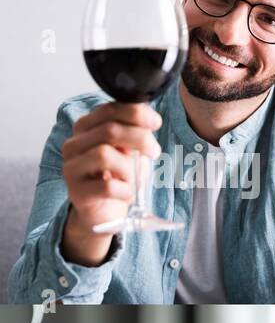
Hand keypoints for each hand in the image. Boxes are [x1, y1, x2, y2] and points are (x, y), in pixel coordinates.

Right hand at [60, 102, 162, 264]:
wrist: (104, 212)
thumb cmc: (119, 178)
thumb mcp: (131, 152)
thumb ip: (137, 135)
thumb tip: (150, 120)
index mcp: (86, 129)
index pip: (108, 110)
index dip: (135, 113)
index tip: (155, 123)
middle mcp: (74, 145)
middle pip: (108, 130)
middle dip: (139, 138)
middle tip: (154, 152)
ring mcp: (71, 167)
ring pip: (105, 155)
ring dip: (130, 168)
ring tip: (134, 179)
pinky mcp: (77, 192)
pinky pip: (108, 186)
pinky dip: (126, 190)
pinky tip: (127, 194)